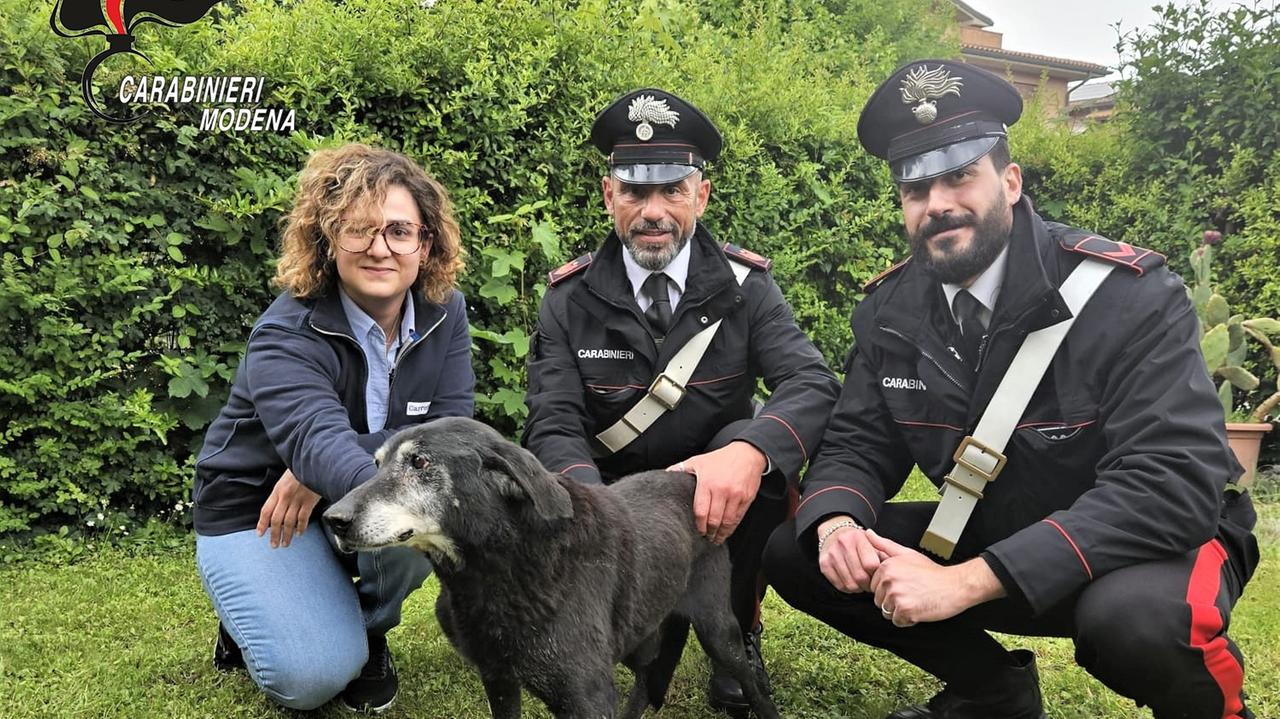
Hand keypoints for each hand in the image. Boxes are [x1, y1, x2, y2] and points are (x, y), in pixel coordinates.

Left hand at [256, 469, 320, 548]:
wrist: (315, 462)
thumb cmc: (301, 468)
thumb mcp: (286, 477)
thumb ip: (281, 491)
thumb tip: (277, 507)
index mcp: (278, 490)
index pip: (266, 510)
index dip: (262, 524)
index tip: (260, 534)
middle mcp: (285, 496)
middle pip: (277, 520)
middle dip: (274, 534)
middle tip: (274, 544)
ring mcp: (298, 500)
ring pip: (289, 522)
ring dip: (287, 535)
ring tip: (286, 543)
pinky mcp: (310, 501)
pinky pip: (303, 518)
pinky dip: (301, 527)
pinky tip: (300, 533)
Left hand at [669, 441, 765, 543]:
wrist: (747, 454)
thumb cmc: (721, 458)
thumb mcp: (698, 461)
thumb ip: (681, 469)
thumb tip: (665, 475)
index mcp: (707, 483)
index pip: (700, 511)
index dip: (698, 525)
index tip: (697, 531)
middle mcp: (722, 490)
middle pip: (713, 520)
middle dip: (708, 532)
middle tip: (705, 538)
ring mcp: (735, 496)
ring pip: (727, 522)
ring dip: (720, 534)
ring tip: (715, 539)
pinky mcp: (746, 499)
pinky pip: (738, 518)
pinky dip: (731, 528)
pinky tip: (726, 531)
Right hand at [816, 515, 883, 593]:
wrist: (834, 532)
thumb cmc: (859, 542)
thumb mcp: (873, 541)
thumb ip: (885, 550)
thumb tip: (893, 564)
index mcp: (859, 537)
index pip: (871, 565)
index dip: (877, 574)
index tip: (878, 575)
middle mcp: (843, 543)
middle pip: (860, 576)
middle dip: (868, 585)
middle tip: (870, 584)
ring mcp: (832, 554)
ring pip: (850, 584)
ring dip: (858, 588)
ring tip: (861, 584)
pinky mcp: (823, 564)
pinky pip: (839, 586)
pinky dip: (848, 588)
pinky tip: (851, 582)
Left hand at [866, 529, 1005, 626]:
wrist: (955, 585)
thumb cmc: (932, 572)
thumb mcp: (907, 553)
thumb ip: (884, 545)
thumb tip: (867, 534)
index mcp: (886, 567)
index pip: (874, 586)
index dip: (889, 588)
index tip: (905, 584)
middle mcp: (888, 580)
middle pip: (879, 600)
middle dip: (893, 601)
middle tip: (912, 593)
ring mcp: (896, 596)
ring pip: (887, 612)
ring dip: (900, 611)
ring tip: (915, 600)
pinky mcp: (905, 610)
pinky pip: (897, 621)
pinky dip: (907, 620)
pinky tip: (919, 609)